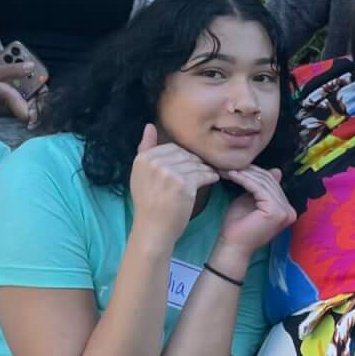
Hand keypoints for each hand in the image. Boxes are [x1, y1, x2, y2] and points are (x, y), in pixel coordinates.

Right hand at [0, 61, 40, 121]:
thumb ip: (13, 70)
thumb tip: (31, 66)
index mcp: (12, 101)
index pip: (35, 107)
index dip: (43, 98)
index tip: (43, 84)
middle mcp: (10, 107)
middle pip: (31, 98)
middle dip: (33, 83)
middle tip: (32, 69)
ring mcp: (5, 105)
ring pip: (22, 94)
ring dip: (24, 81)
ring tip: (21, 65)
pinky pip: (14, 93)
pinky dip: (15, 84)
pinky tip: (10, 72)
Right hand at [128, 124, 217, 241]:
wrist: (153, 230)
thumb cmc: (149, 203)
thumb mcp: (141, 175)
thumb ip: (145, 149)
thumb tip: (149, 125)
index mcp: (143, 159)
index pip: (171, 148)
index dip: (183, 156)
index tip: (189, 165)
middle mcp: (154, 163)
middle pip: (184, 154)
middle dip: (195, 162)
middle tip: (203, 169)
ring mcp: (169, 173)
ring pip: (195, 164)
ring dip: (204, 168)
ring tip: (209, 173)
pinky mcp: (184, 185)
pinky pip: (203, 174)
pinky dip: (210, 176)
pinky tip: (213, 179)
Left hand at [217, 166, 295, 256]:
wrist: (232, 246)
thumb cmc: (238, 227)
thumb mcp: (251, 201)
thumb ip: (261, 187)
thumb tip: (276, 170)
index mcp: (286, 209)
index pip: (273, 183)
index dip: (256, 173)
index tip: (238, 167)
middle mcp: (289, 210)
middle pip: (270, 182)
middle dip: (250, 172)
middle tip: (232, 166)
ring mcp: (284, 211)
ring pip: (264, 183)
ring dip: (245, 174)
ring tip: (230, 170)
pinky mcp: (275, 211)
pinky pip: (258, 188)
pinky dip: (244, 180)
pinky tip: (232, 175)